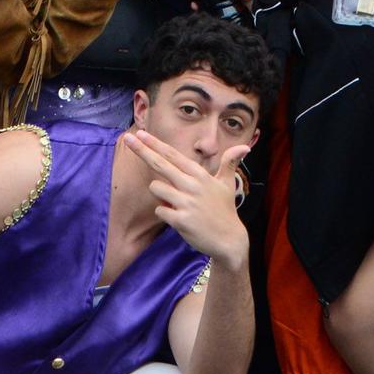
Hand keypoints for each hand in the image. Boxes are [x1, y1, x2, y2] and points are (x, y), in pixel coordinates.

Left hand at [126, 129, 249, 271]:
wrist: (229, 239)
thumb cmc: (225, 209)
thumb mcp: (228, 184)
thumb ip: (230, 163)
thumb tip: (246, 146)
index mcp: (200, 175)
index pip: (173, 155)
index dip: (155, 144)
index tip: (140, 134)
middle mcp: (192, 185)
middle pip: (160, 164)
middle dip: (142, 150)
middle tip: (127, 138)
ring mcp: (186, 203)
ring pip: (156, 188)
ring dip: (160, 194)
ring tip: (175, 202)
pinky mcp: (181, 220)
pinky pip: (160, 210)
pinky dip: (164, 212)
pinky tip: (177, 216)